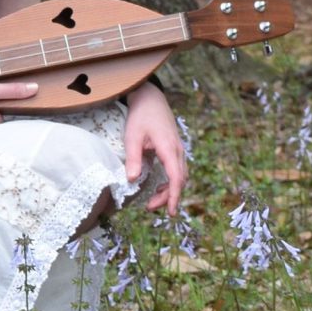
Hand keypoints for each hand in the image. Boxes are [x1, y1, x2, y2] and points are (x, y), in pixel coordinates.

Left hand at [123, 81, 186, 215]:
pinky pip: (177, 169)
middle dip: (167, 197)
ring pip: (180, 176)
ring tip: (153, 201)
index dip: (173, 196)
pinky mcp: (174, 149)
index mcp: (169, 148)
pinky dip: (170, 181)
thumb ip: (133, 158)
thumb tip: (131, 180)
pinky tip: (159, 186)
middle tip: (150, 208)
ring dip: (169, 190)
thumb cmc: (141, 116)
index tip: (170, 212)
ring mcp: (178, 149)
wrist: (150, 98)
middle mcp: (177, 151)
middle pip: (179, 180)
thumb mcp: (132, 137)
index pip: (176, 178)